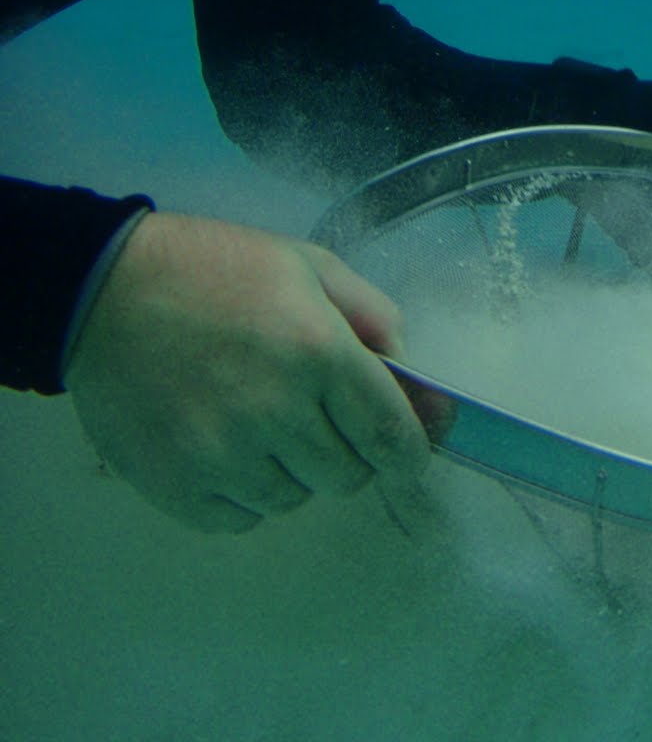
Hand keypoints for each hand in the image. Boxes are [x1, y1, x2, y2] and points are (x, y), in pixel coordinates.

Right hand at [63, 213, 427, 533]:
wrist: (105, 291)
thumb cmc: (215, 271)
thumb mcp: (308, 267)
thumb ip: (373, 318)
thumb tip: (414, 382)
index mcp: (318, 351)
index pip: (391, 434)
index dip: (411, 455)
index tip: (410, 461)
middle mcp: (277, 411)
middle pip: (348, 475)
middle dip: (346, 450)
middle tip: (314, 415)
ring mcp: (224, 456)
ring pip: (295, 499)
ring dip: (292, 470)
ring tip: (257, 418)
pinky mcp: (179, 488)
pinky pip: (242, 517)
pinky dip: (244, 492)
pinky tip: (224, 443)